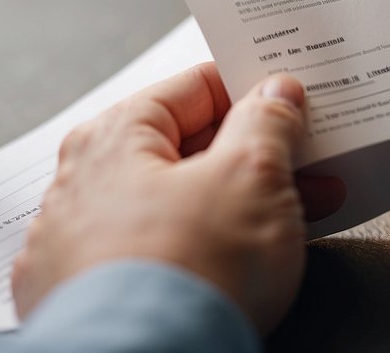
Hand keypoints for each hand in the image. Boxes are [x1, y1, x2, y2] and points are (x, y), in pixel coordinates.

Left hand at [11, 64, 344, 332]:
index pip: (193, 89)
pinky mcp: (93, 301)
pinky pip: (160, 255)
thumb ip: (268, 122)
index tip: (291, 100)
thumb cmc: (186, 275)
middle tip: (307, 162)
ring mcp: (82, 248)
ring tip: (300, 213)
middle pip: (185, 149)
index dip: (251, 89)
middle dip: (256, 155)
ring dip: (240, 204)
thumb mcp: (252, 176)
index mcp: (113, 138)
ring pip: (176, 205)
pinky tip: (248, 259)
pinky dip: (206, 250)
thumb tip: (275, 96)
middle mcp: (83, 186)